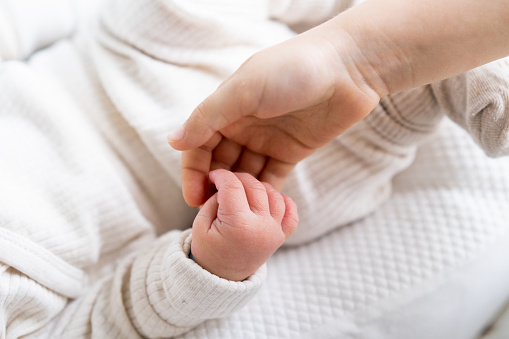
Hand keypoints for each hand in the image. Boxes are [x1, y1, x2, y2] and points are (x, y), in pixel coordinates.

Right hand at [168, 25, 381, 206]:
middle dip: (215, 186)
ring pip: (244, 172)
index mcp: (227, 107)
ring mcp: (267, 138)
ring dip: (239, 191)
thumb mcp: (244, 89)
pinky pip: (271, 177)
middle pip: (219, 161)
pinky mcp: (291, 150)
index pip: (199, 143)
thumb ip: (207, 117)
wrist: (348, 69)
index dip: (193, 171)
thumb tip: (173, 141)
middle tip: (216, 212)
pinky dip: (264, 192)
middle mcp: (244, 124)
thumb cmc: (293, 69)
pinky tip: (260, 207)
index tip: (193, 199)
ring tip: (240, 211)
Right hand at [191, 169, 298, 280]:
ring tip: (244, 190)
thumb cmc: (208, 250)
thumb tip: (226, 184)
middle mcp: (261, 227)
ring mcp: (274, 232)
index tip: (214, 175)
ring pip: (274, 195)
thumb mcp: (200, 225)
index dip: (221, 176)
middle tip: (226, 181)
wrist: (222, 278)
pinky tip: (269, 198)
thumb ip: (212, 200)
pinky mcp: (281, 236)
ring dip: (259, 186)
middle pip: (254, 186)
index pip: (233, 187)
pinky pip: (291, 214)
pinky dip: (284, 202)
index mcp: (239, 225)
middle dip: (238, 178)